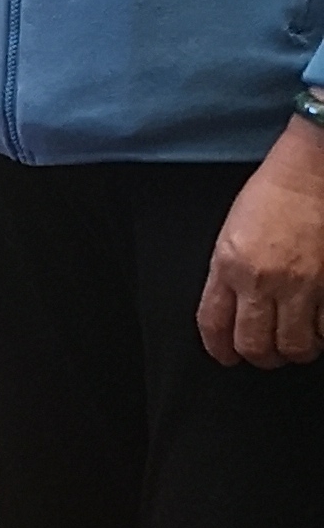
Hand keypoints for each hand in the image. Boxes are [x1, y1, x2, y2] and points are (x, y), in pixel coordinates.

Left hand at [199, 115, 323, 365]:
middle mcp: (262, 280)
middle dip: (259, 357)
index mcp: (229, 265)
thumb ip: (227, 273)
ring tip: (297, 343)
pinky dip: (322, 333)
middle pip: (255, 345)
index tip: (226, 356)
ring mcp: (301, 284)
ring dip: (295, 350)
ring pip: (295, 344)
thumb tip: (232, 311)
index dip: (219, 349)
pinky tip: (320, 327)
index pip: (214, 324)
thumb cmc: (273, 193)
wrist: (312, 170)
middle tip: (266, 354)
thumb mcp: (231, 232)